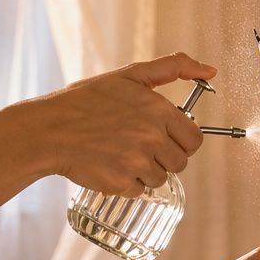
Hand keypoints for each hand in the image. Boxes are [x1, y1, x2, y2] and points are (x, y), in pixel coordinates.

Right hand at [15, 52, 216, 195]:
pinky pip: (138, 191)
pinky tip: (108, 165)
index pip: (194, 139)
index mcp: (159, 110)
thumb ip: (172, 68)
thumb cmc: (87, 101)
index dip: (180, 140)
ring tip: (118, 153)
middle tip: (136, 145)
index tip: (162, 137)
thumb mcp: (129, 75)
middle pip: (180, 162)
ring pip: (160, 179)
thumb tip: (210, 71)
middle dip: (163, 157)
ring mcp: (137, 162)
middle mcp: (152, 136)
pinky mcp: (121, 183)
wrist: (48, 130)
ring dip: (144, 172)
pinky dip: (126, 184)